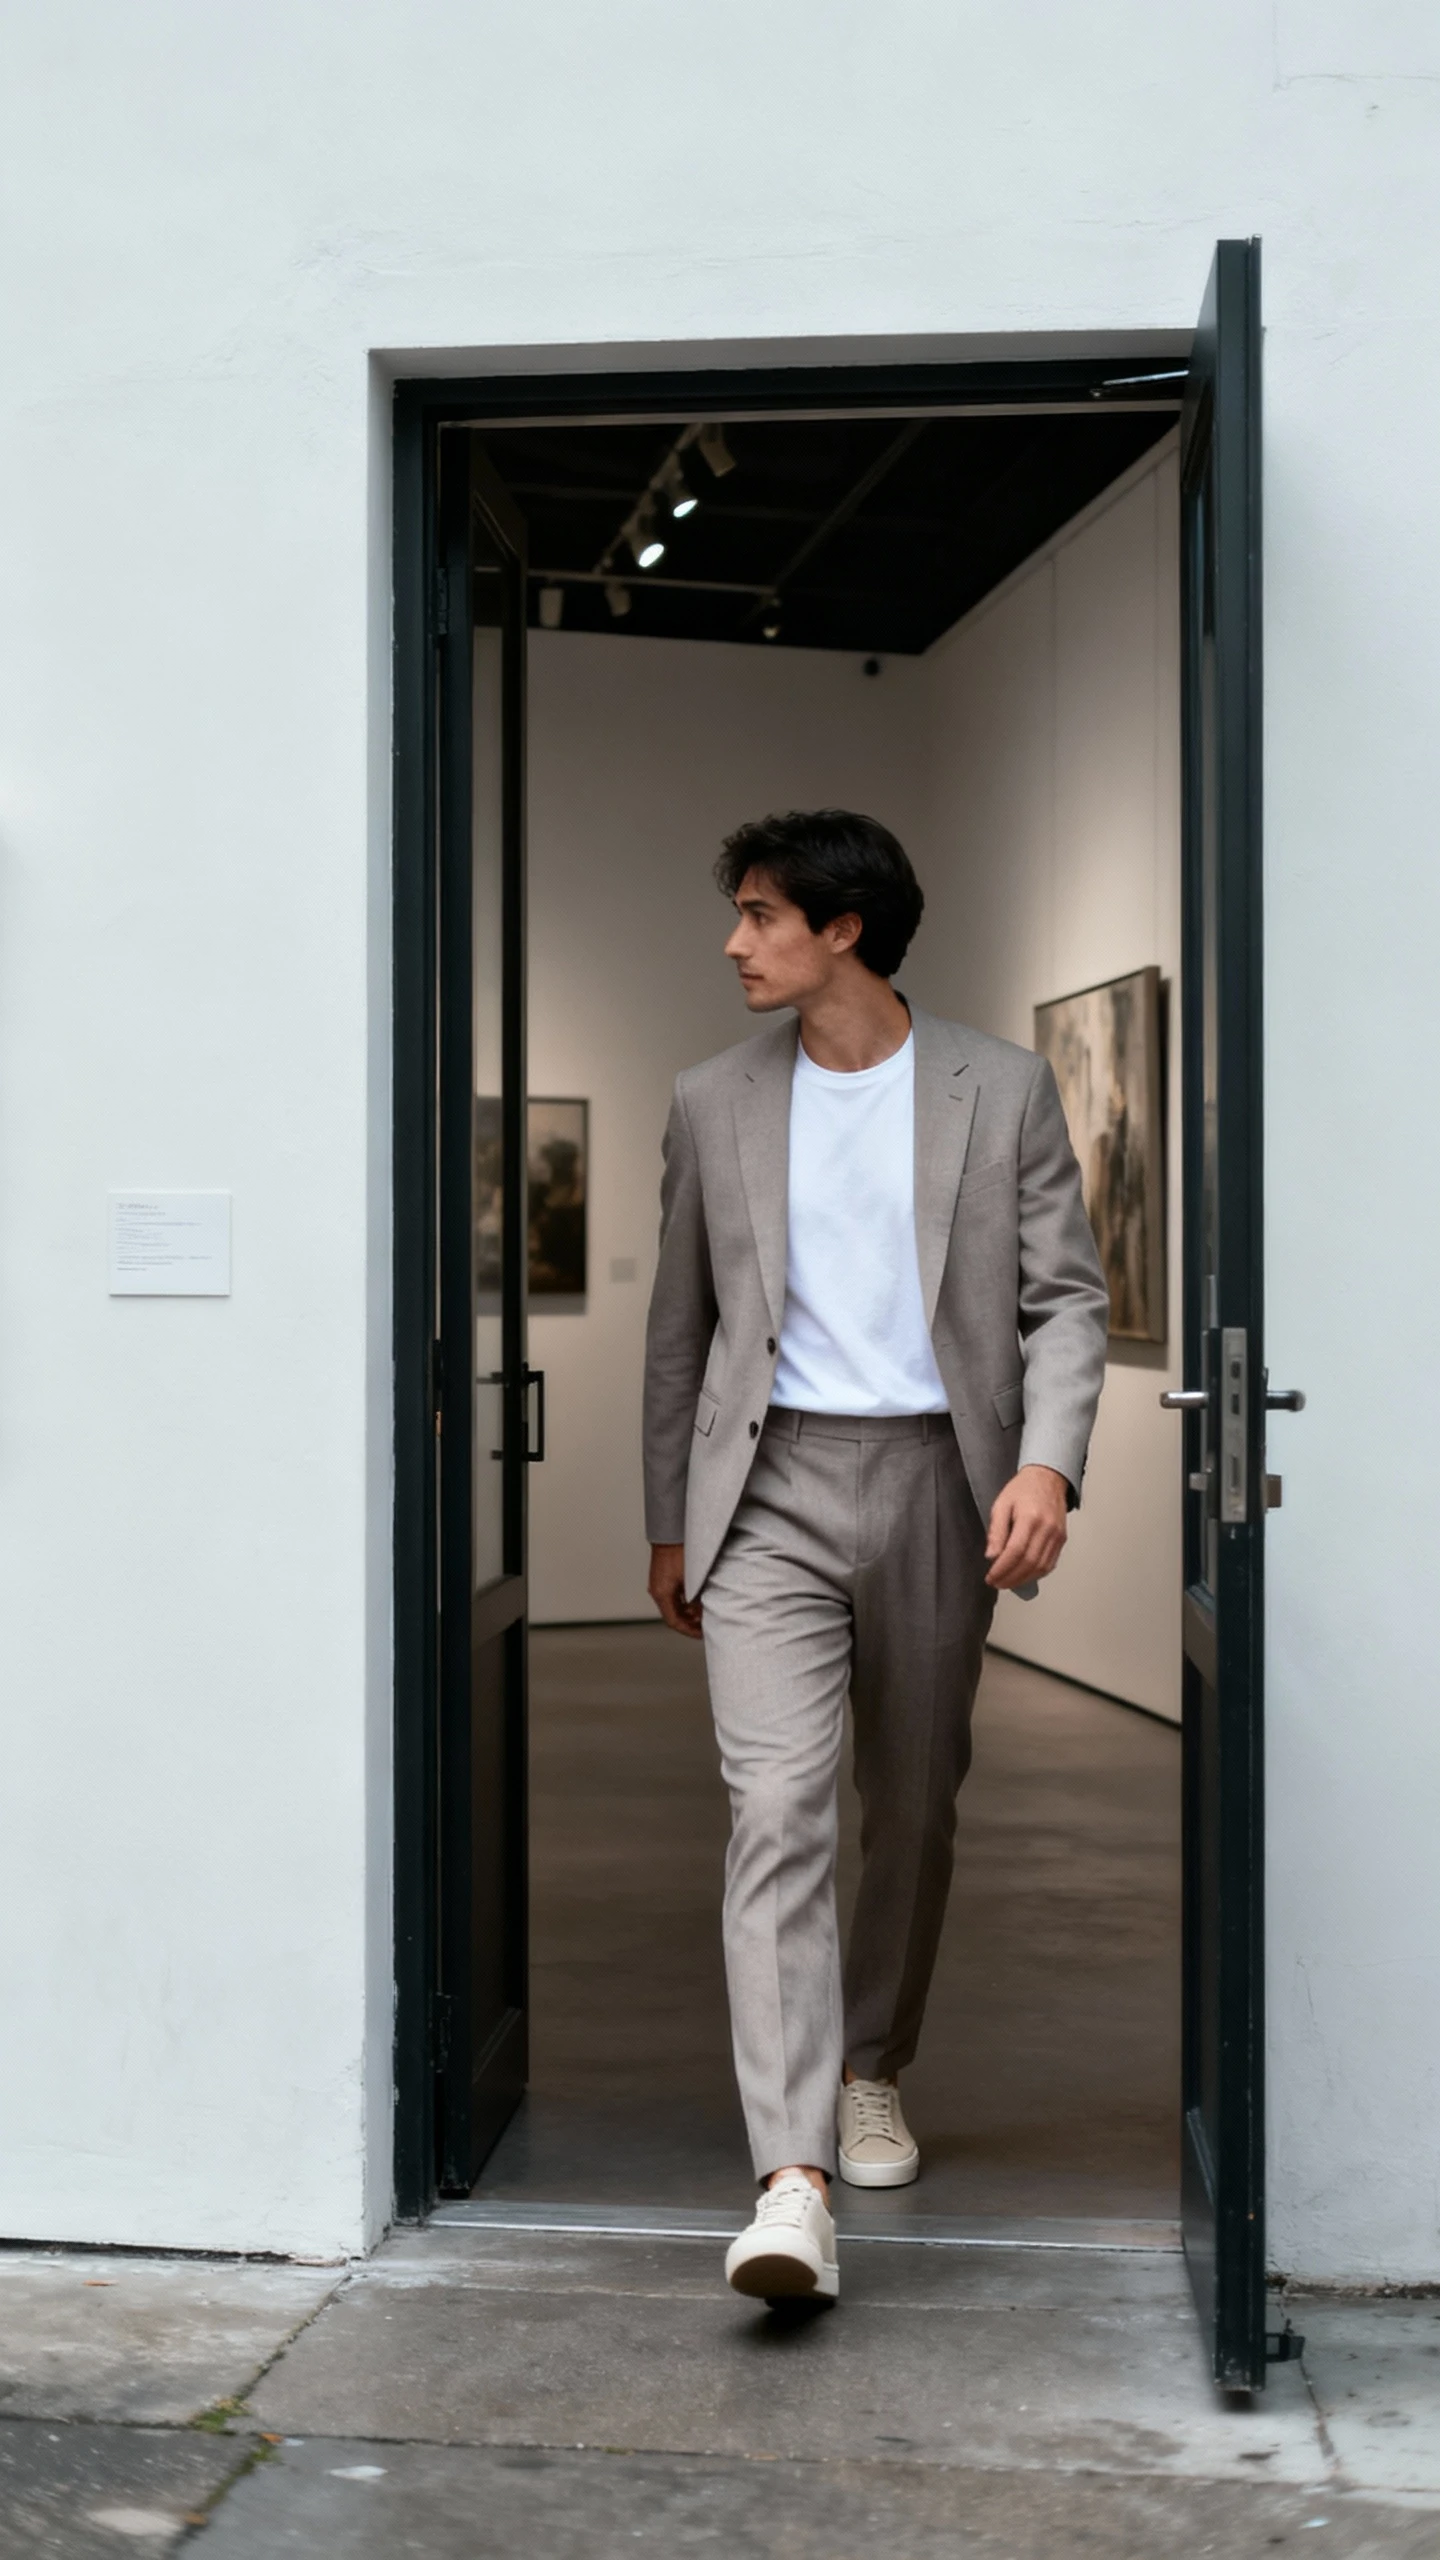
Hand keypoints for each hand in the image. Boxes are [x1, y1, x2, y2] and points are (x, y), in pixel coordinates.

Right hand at [648, 1542, 703, 1638]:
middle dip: (690, 1622)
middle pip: (673, 1614)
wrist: (671, 1531)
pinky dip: (684, 1600)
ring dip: (688, 1611)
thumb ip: (697, 1599)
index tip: (702, 1634)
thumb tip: (703, 1613)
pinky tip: (697, 1598)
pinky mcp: (662, 1576)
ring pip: (673, 1605)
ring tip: (703, 1612)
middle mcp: (657, 1590)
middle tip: (705, 1625)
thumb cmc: (680, 1551)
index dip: (689, 1631)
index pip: (674, 1622)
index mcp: (661, 1594)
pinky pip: (673, 1595)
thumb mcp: (693, 1579)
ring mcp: (658, 1583)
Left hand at [985, 1466, 1069, 1590]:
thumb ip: (996, 1531)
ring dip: (1023, 1580)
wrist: (1047, 1478)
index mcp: (1030, 1517)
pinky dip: (1036, 1574)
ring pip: (1041, 1567)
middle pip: (1029, 1563)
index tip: (991, 1577)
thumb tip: (992, 1555)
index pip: (1015, 1551)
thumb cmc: (1023, 1489)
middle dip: (1011, 1578)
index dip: (1002, 1569)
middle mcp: (1047, 1528)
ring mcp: (1057, 1535)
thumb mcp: (1001, 1504)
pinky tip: (1023, 1576)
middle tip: (997, 1583)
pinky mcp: (1061, 1540)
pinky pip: (1050, 1563)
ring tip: (1007, 1582)